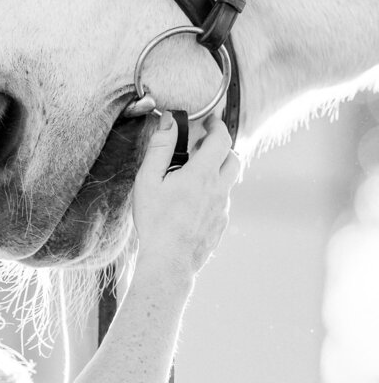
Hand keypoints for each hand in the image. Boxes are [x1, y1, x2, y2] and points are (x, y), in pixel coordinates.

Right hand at [132, 112, 239, 275]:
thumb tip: (169, 121)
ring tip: (193, 176)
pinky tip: (191, 203)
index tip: (210, 120)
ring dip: (217, 171)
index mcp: (202, 174)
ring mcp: (222, 209)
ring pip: (228, 181)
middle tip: (201, 147)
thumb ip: (160, 147)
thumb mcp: (148, 180)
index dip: (217, 125)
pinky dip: (212, 193)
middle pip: (234, 158)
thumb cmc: (155, 221)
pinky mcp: (220, 225)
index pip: (221, 139)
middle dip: (221, 147)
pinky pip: (222, 202)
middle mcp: (219, 189)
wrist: (169, 262)